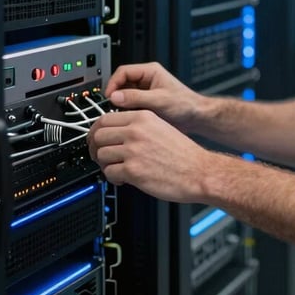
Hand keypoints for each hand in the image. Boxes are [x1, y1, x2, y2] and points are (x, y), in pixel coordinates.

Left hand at [88, 109, 210, 202]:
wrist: (199, 171)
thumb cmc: (184, 153)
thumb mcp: (161, 127)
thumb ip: (138, 126)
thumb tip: (115, 132)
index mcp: (143, 117)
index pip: (105, 118)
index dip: (96, 130)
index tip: (96, 138)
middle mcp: (136, 131)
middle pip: (98, 135)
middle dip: (95, 147)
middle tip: (100, 155)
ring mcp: (133, 150)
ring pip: (100, 154)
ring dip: (105, 164)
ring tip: (116, 168)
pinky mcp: (133, 170)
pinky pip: (109, 173)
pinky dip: (113, 178)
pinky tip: (124, 178)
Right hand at [104, 61, 204, 133]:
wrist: (196, 117)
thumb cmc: (185, 104)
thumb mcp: (159, 100)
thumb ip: (137, 98)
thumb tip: (115, 96)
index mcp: (150, 71)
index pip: (123, 71)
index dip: (113, 83)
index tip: (108, 96)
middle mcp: (146, 80)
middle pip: (121, 83)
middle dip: (115, 95)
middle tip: (111, 108)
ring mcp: (145, 91)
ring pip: (124, 95)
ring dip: (120, 104)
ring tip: (120, 114)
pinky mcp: (145, 103)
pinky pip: (130, 105)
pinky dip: (126, 111)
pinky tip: (128, 119)